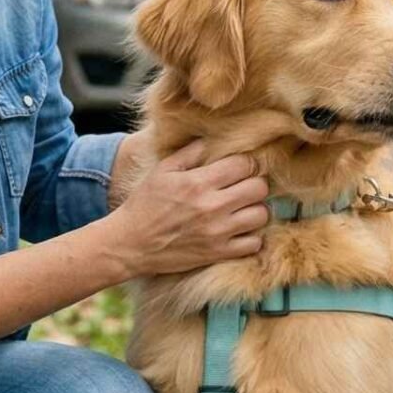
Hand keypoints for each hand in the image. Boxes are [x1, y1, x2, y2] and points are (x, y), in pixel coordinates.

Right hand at [107, 142, 268, 275]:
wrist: (130, 243)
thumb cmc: (145, 204)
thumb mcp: (163, 170)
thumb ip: (190, 153)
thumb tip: (212, 139)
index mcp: (198, 182)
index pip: (244, 165)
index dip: (247, 163)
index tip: (240, 168)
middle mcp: (212, 206)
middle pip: (259, 188)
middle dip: (255, 183)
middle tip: (245, 186)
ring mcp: (218, 232)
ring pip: (261, 214)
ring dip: (256, 209)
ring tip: (244, 208)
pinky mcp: (218, 253)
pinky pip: (254, 243)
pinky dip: (252, 236)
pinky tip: (240, 230)